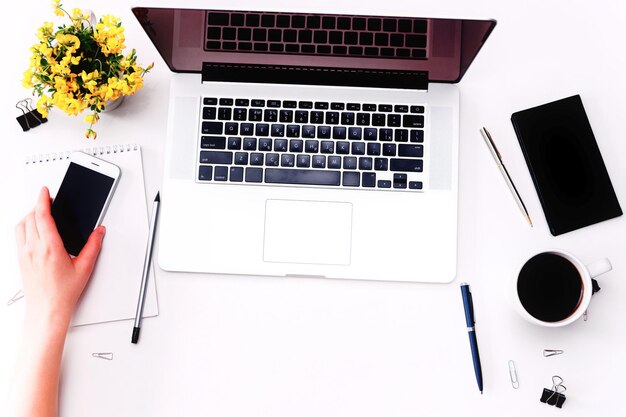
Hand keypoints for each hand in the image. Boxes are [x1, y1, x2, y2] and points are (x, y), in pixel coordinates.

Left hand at [15, 187, 105, 326]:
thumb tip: (99, 231)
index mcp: (50, 247)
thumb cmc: (63, 293)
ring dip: (29, 215)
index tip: (45, 191)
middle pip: (30, 217)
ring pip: (21, 225)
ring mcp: (24, 254)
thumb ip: (93, 246)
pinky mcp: (20, 260)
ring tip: (39, 213)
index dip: (43, 199)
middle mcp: (33, 249)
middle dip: (38, 205)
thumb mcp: (85, 267)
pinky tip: (32, 229)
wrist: (47, 310)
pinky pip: (18, 236)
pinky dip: (24, 227)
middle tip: (47, 201)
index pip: (42, 215)